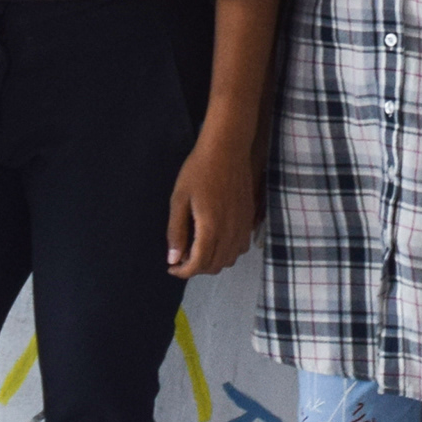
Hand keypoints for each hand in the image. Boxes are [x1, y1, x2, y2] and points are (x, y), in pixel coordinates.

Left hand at [166, 126, 259, 279]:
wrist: (227, 150)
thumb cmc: (198, 171)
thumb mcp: (179, 199)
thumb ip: (176, 231)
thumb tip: (173, 259)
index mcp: (210, 228)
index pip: (199, 265)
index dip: (183, 272)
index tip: (172, 267)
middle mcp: (230, 232)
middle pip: (215, 266)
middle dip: (196, 268)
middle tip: (182, 256)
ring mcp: (243, 226)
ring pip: (230, 259)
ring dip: (213, 261)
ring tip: (197, 248)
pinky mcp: (250, 219)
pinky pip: (240, 247)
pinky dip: (227, 252)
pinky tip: (216, 238)